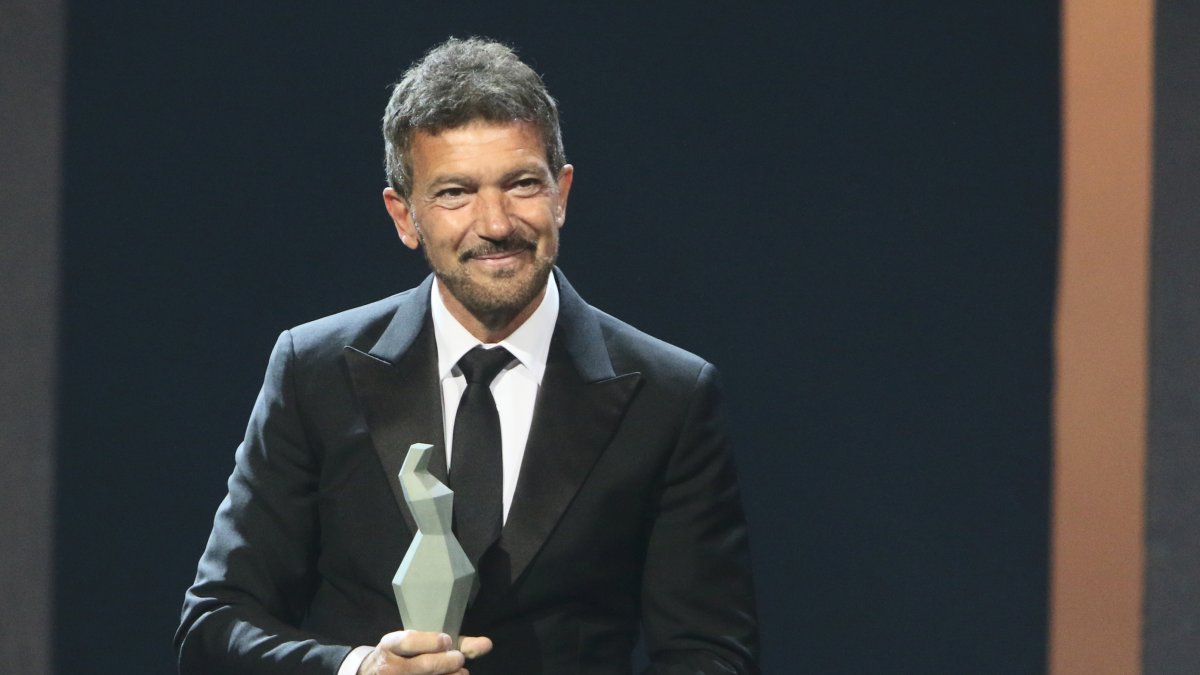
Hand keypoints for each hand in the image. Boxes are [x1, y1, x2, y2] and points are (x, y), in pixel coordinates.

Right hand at [357, 630, 492, 674]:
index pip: (408, 641)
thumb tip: (487, 645)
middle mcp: (389, 666)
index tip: (447, 641)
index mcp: (390, 645)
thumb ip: (446, 642)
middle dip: (446, 663)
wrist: (372, 674)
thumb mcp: (413, 643)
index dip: (430, 641)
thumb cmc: (401, 655)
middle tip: (458, 660)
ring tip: (460, 673)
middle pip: (423, 665)